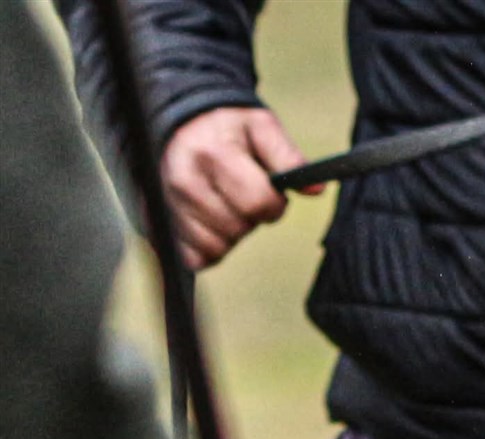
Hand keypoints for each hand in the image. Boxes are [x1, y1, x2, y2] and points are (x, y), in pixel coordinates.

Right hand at [161, 105, 316, 269]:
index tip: (268, 192)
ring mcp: (169, 207)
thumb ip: (289, 157)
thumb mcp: (261, 128)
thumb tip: (316, 189)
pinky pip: (196, 259)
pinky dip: (209, 248)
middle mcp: (184, 182)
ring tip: (223, 204)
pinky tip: (209, 222)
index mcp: (212, 154)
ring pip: (217, 247)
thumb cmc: (227, 130)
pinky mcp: (161, 227)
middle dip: (249, 217)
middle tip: (240, 193)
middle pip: (238, 228)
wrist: (180, 125)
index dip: (273, 204)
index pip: (257, 203)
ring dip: (229, 234)